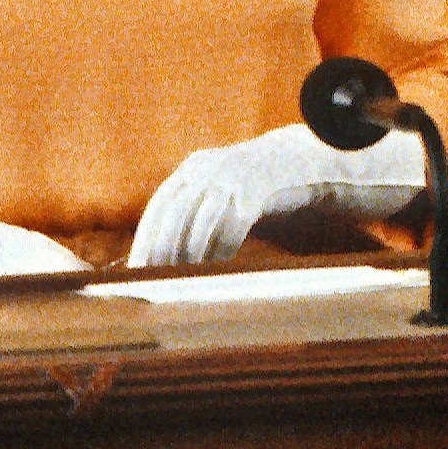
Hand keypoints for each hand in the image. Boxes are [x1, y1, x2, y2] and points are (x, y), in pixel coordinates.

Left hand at [128, 123, 423, 268]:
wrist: (311, 162)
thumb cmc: (263, 189)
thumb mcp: (225, 192)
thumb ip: (198, 216)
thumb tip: (168, 256)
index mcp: (193, 167)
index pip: (159, 207)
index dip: (146, 240)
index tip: (136, 271)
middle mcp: (207, 168)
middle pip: (173, 217)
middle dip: (161, 254)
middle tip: (152, 285)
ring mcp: (231, 177)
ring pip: (199, 224)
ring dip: (187, 259)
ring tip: (178, 286)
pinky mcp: (255, 190)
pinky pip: (230, 226)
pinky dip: (220, 251)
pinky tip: (215, 271)